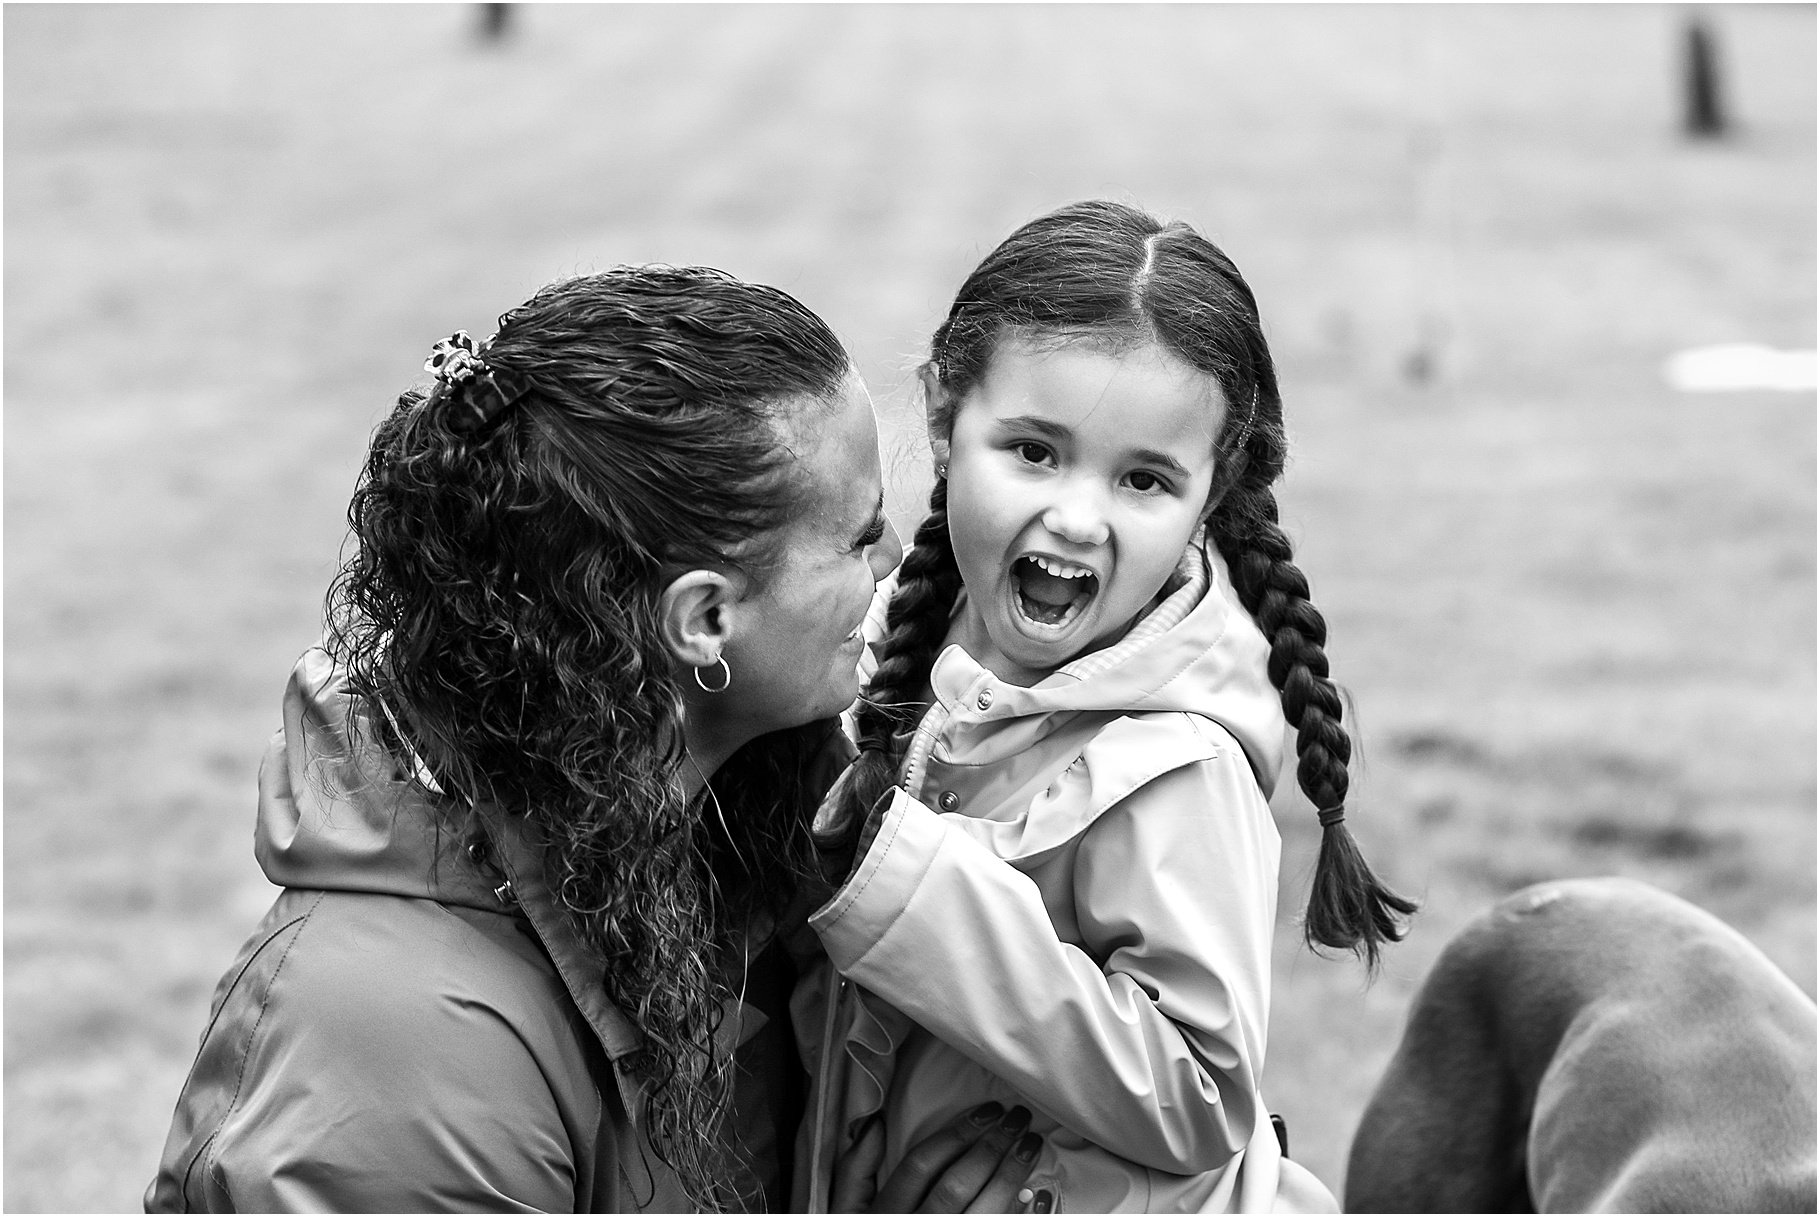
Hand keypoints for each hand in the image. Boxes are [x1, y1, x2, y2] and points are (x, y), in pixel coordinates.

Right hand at [832, 1101, 1044, 1212]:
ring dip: (1011, 1177)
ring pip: (983, 1213)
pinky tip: (1038, 1195)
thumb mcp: (845, 1212)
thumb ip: (855, 1171)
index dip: (956, 1134)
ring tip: (1031, 1146)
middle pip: (956, 1186)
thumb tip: (874, 1125)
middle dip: (990, 1148)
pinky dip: (1022, 1216)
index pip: (921, 1166)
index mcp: (885, 1215)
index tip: (988, 1110)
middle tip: (1017, 1119)